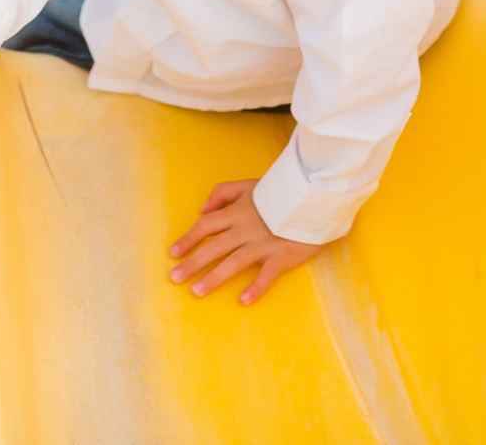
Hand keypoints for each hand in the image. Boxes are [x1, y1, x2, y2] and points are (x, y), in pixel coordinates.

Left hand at [167, 179, 327, 305]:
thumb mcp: (248, 184)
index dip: (188, 240)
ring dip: (214, 277)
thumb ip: (223, 193)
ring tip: (197, 291)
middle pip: (214, 247)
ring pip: (234, 262)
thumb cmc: (279, 192)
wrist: (312, 196)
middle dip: (193, 263)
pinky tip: (243, 300)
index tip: (173, 253)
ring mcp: (263, 243)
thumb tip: (202, 209)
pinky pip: (267, 273)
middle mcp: (245, 229)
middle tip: (175, 278)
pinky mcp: (282, 255)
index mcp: (237, 212)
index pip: (206, 226)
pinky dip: (256, 286)